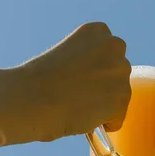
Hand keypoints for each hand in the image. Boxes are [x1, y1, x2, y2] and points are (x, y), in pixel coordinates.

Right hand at [12, 22, 131, 141]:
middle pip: (117, 74)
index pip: (109, 54)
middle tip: (79, 95)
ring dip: (103, 106)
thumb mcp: (66, 57)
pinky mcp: (122, 99)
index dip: (92, 70)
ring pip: (119, 97)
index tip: (76, 77)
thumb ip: (87, 63)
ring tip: (78, 106)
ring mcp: (121, 72)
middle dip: (103, 86)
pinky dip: (104, 124)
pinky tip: (84, 118)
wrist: (32, 98)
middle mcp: (115, 46)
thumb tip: (100, 87)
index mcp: (98, 30)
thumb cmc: (38, 82)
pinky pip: (117, 119)